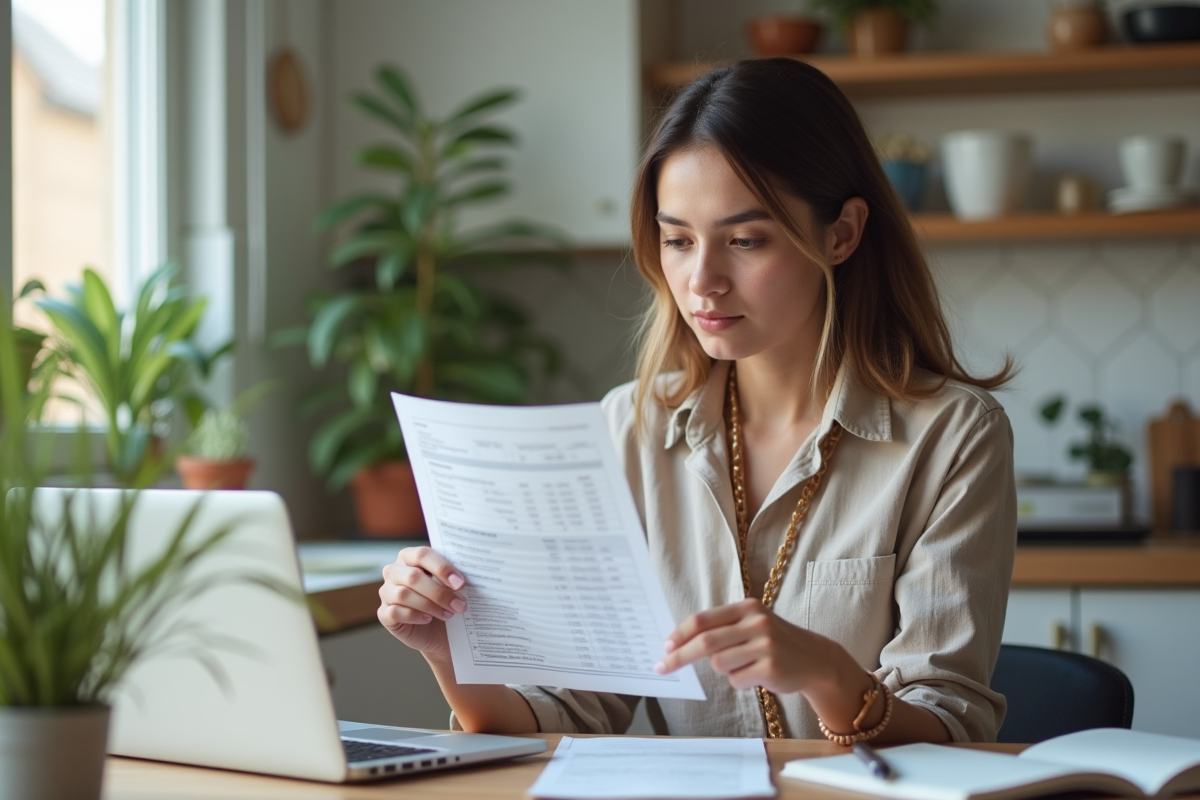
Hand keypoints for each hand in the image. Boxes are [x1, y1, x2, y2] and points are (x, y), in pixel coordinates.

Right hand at [377, 546, 467, 663]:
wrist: (440, 631)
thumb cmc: (446, 601)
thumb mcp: (451, 586)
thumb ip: (452, 577)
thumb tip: (462, 578)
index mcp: (410, 557)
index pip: (422, 555)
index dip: (442, 568)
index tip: (461, 584)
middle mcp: (394, 571)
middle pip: (413, 576)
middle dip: (439, 592)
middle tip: (460, 604)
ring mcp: (386, 592)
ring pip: (403, 594)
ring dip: (430, 605)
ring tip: (449, 614)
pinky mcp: (384, 613)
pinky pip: (395, 612)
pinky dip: (415, 616)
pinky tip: (428, 619)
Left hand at [654, 598, 833, 695]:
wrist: (815, 660)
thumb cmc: (775, 643)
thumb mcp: (752, 625)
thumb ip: (723, 629)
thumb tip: (680, 643)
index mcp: (747, 607)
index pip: (703, 620)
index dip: (680, 634)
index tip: (664, 648)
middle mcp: (756, 622)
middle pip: (705, 642)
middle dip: (680, 657)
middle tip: (662, 668)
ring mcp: (765, 645)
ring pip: (720, 664)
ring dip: (724, 670)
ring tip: (745, 666)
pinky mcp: (771, 668)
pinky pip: (736, 679)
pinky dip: (740, 681)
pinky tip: (758, 675)